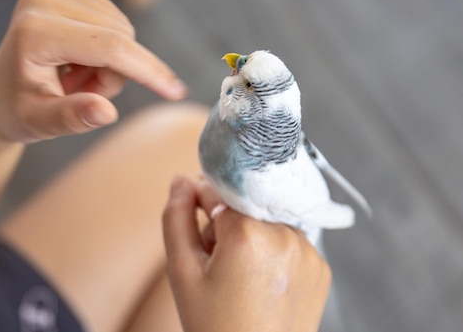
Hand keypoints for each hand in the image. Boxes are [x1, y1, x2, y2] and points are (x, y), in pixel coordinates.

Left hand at [0, 0, 187, 145]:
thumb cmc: (17, 111)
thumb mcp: (40, 124)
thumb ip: (72, 118)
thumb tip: (105, 112)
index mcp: (35, 32)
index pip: (110, 46)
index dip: (148, 70)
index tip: (176, 92)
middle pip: (120, 37)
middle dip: (115, 74)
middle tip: (83, 93)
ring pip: (121, 29)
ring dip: (111, 62)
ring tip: (76, 79)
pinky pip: (113, 20)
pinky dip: (106, 47)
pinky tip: (79, 61)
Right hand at [163, 175, 330, 331]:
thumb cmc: (215, 326)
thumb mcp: (182, 272)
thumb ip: (176, 217)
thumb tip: (182, 180)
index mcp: (248, 234)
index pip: (217, 189)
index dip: (200, 205)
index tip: (196, 229)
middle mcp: (285, 235)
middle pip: (243, 205)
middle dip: (225, 224)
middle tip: (215, 262)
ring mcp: (309, 251)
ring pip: (267, 221)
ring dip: (251, 235)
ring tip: (240, 276)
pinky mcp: (321, 267)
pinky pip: (290, 241)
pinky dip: (273, 251)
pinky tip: (261, 282)